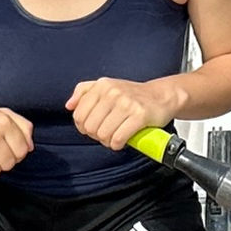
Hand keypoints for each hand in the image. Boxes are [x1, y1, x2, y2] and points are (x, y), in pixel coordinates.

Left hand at [68, 76, 183, 151]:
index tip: (94, 127)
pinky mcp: (139, 116)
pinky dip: (118, 144)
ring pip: (103, 134)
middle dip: (96, 135)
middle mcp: (113, 92)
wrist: (160, 96)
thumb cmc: (132, 95)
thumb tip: (69, 105)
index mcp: (102, 85)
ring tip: (115, 136)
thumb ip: (84, 92)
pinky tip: (123, 140)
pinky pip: (118, 138)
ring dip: (108, 141)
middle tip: (106, 133)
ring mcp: (127, 103)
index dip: (84, 127)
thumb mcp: (106, 86)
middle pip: (90, 127)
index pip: (78, 114)